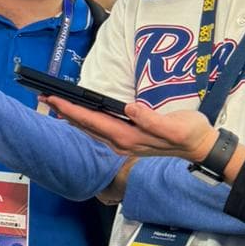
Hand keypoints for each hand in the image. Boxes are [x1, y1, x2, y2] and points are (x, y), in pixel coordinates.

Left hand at [43, 98, 216, 161]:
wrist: (201, 148)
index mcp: (128, 137)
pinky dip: (83, 121)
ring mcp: (122, 142)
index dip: (71, 110)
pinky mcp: (127, 139)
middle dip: (63, 111)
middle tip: (43, 97)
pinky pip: (98, 130)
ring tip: (53, 104)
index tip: (54, 99)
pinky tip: (76, 117)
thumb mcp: (176, 127)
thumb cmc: (190, 134)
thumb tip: (130, 109)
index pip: (92, 121)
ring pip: (89, 129)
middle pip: (85, 125)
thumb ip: (153, 120)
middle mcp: (120, 142)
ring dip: (70, 116)